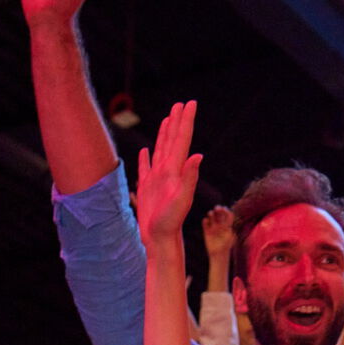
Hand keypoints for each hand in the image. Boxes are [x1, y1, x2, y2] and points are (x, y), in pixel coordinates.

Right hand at [135, 101, 202, 246]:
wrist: (160, 241)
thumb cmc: (170, 224)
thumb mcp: (181, 200)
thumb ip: (189, 178)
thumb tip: (198, 155)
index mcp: (176, 171)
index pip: (182, 140)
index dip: (186, 121)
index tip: (190, 103)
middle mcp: (168, 172)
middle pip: (173, 141)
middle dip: (177, 122)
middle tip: (181, 104)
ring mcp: (157, 180)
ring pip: (161, 150)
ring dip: (165, 134)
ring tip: (168, 119)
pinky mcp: (148, 189)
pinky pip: (145, 168)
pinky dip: (145, 157)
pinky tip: (145, 150)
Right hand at [201, 205, 233, 259]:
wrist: (218, 255)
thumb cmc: (226, 246)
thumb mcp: (230, 237)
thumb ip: (229, 228)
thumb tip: (230, 221)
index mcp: (227, 226)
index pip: (227, 215)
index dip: (226, 211)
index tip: (224, 209)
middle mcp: (220, 225)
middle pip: (219, 215)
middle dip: (218, 210)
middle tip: (217, 208)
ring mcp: (213, 228)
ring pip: (212, 218)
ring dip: (211, 214)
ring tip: (211, 213)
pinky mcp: (207, 231)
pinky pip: (205, 224)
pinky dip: (205, 221)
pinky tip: (206, 220)